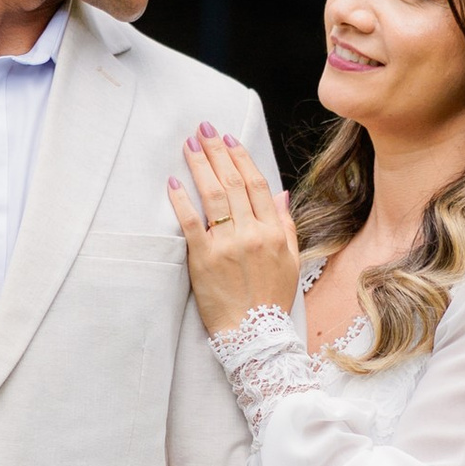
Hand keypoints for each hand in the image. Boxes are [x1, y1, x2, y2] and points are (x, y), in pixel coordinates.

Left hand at [167, 126, 299, 341]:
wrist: (255, 336)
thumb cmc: (271, 300)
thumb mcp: (291, 261)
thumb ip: (285, 225)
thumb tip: (280, 193)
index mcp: (273, 232)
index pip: (256, 185)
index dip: (241, 158)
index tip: (229, 140)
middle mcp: (251, 234)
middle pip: (233, 183)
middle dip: (217, 152)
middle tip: (204, 130)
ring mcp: (227, 246)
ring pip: (213, 195)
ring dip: (200, 166)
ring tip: (190, 144)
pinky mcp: (203, 259)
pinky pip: (191, 223)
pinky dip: (181, 200)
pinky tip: (173, 182)